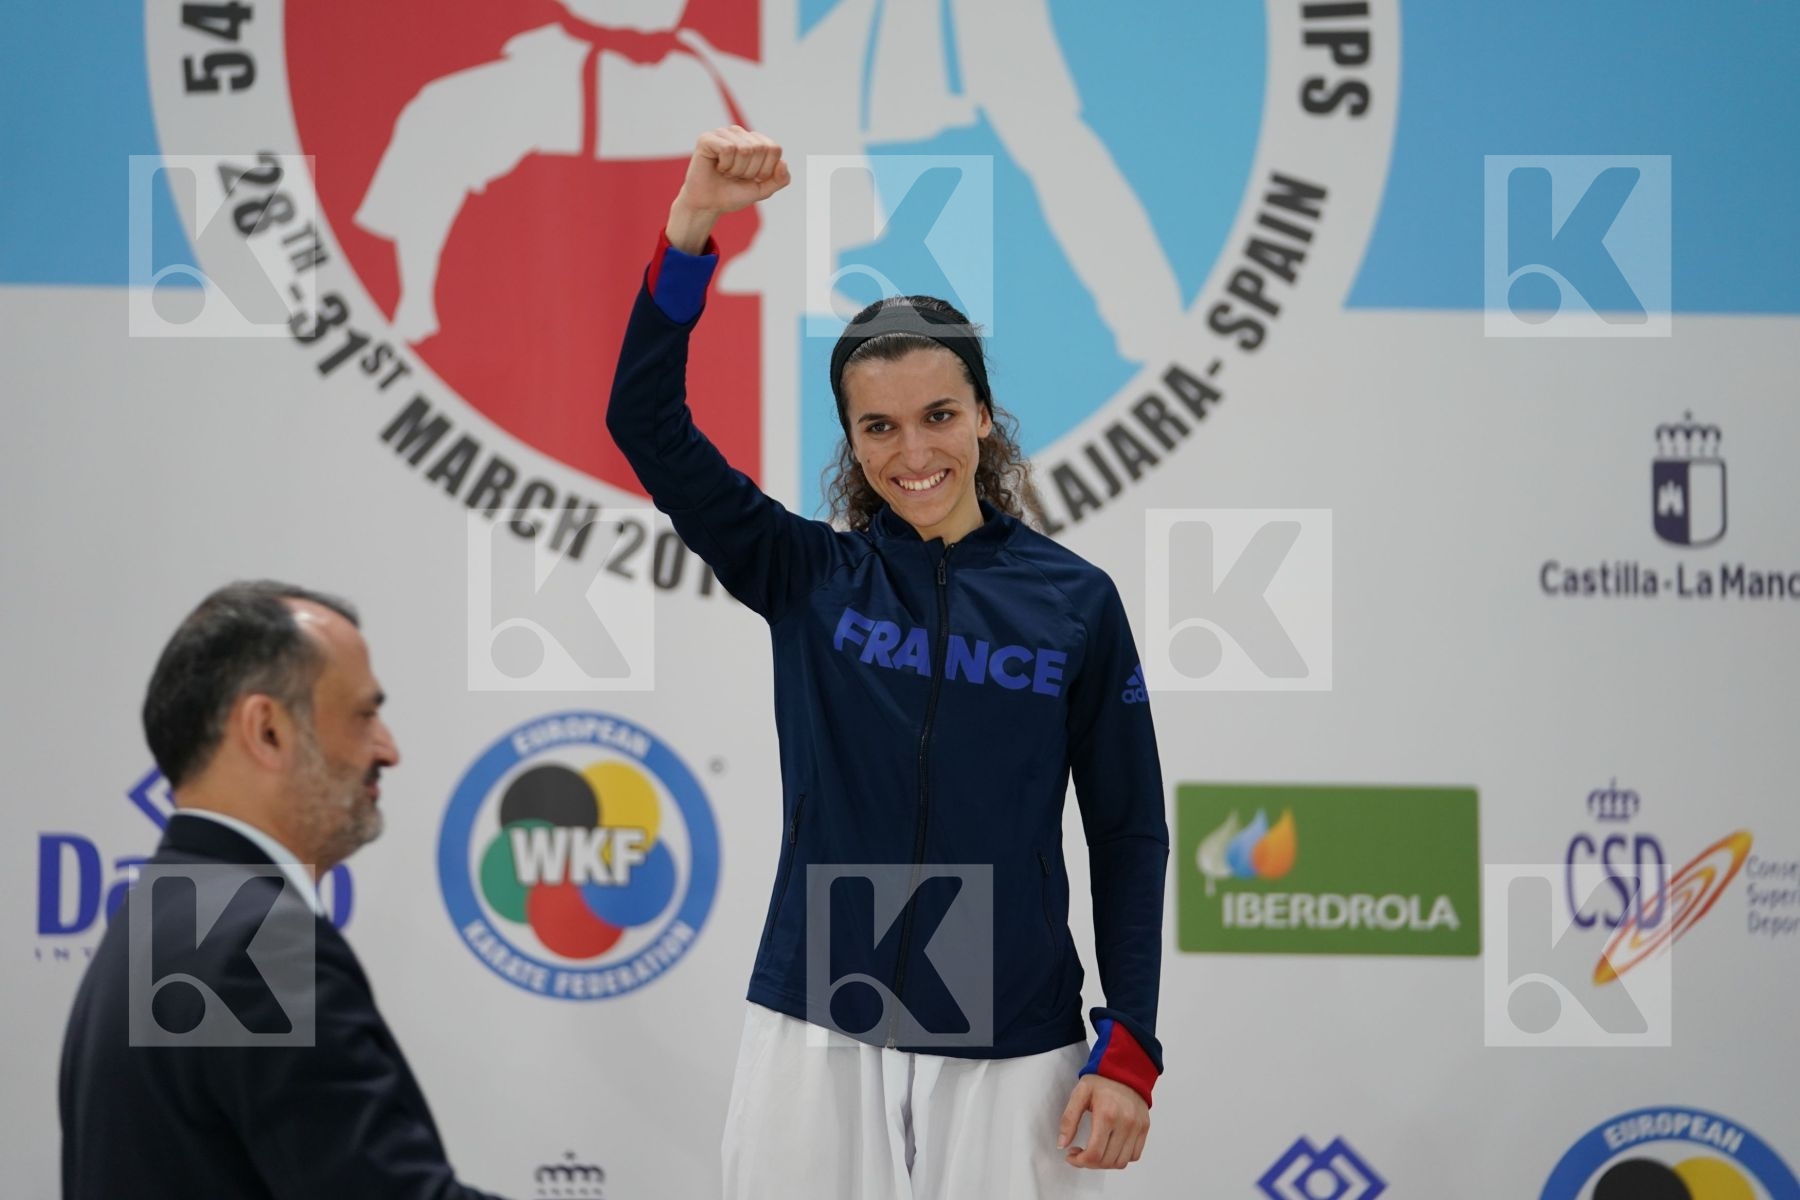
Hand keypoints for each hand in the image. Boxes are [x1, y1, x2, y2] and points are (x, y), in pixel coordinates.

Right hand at [666, 126, 790, 252]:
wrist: (709, 205)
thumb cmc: (734, 194)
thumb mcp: (763, 190)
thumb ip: (780, 179)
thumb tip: (783, 163)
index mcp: (755, 141)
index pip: (774, 149)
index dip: (765, 170)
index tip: (752, 178)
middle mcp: (740, 133)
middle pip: (760, 148)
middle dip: (750, 171)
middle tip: (736, 176)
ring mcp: (723, 133)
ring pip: (745, 149)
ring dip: (737, 169)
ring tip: (726, 172)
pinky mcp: (707, 138)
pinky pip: (728, 148)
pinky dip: (726, 165)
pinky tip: (718, 167)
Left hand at [1058, 1075, 1148, 1169]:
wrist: (1125, 1068)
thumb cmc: (1101, 1081)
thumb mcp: (1079, 1094)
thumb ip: (1068, 1120)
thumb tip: (1062, 1144)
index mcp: (1107, 1114)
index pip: (1095, 1153)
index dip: (1080, 1161)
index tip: (1071, 1155)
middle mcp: (1125, 1123)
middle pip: (1107, 1161)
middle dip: (1089, 1163)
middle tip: (1079, 1153)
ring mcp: (1137, 1127)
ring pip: (1121, 1162)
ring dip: (1104, 1163)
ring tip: (1094, 1151)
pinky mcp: (1144, 1128)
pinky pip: (1134, 1155)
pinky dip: (1120, 1158)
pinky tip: (1109, 1147)